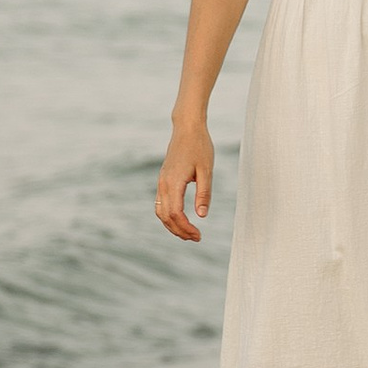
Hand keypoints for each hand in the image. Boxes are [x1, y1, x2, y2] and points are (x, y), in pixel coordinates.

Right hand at [156, 122, 214, 240]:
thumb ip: (204, 193)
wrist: (187, 128)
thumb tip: (202, 216)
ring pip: (160, 212)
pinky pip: (161, 204)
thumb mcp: (207, 170)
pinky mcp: (163, 180)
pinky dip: (168, 216)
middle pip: (166, 217)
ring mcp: (161, 182)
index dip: (186, 228)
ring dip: (172, 226)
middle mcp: (164, 184)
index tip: (199, 235)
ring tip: (188, 233)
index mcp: (174, 182)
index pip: (176, 214)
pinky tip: (181, 220)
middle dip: (179, 231)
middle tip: (196, 238)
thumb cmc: (200, 146)